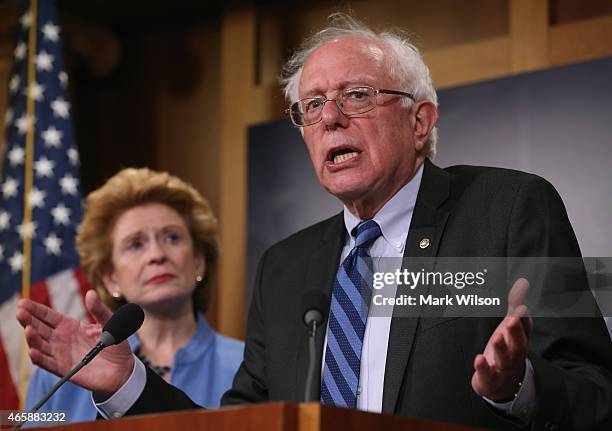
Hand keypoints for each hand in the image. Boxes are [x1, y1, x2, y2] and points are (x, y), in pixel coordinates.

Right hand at [16, 289, 134, 397]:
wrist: (122, 368)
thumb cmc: (115, 344)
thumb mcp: (109, 323)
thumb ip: (99, 310)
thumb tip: (90, 293)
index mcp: (70, 326)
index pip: (48, 316)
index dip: (35, 309)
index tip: (23, 302)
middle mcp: (61, 339)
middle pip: (40, 328)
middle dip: (28, 320)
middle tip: (20, 312)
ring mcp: (60, 354)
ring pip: (40, 345)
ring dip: (33, 338)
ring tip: (28, 329)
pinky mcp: (64, 369)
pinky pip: (48, 363)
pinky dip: (40, 358)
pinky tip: (33, 351)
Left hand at [471, 278, 532, 401]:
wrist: (502, 385)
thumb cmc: (506, 350)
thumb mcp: (510, 327)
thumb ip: (514, 305)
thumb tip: (522, 282)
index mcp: (519, 340)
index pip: (525, 330)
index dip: (524, 319)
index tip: (521, 308)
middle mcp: (514, 354)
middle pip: (518, 344)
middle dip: (515, 332)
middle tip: (512, 319)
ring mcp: (503, 367)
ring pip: (505, 359)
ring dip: (501, 348)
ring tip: (497, 337)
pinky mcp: (490, 378)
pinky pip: (488, 374)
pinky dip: (483, 367)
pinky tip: (478, 359)